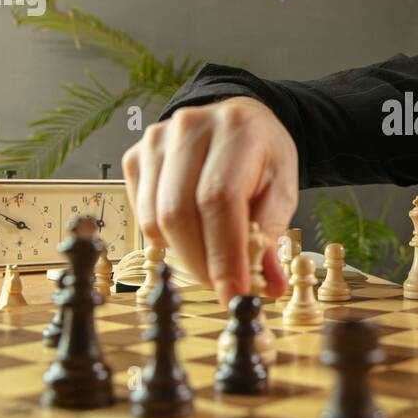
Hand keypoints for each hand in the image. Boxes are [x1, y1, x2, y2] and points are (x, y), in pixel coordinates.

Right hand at [121, 98, 298, 301]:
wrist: (236, 124)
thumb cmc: (260, 158)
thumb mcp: (281, 190)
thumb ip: (272, 234)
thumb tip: (269, 286)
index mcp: (237, 130)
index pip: (219, 199)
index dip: (224, 254)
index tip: (234, 293)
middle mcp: (190, 127)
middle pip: (180, 212)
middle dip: (202, 263)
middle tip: (223, 286)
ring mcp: (156, 140)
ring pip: (157, 219)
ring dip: (184, 256)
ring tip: (211, 261)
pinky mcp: (136, 157)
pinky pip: (143, 216)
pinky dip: (167, 240)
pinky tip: (191, 236)